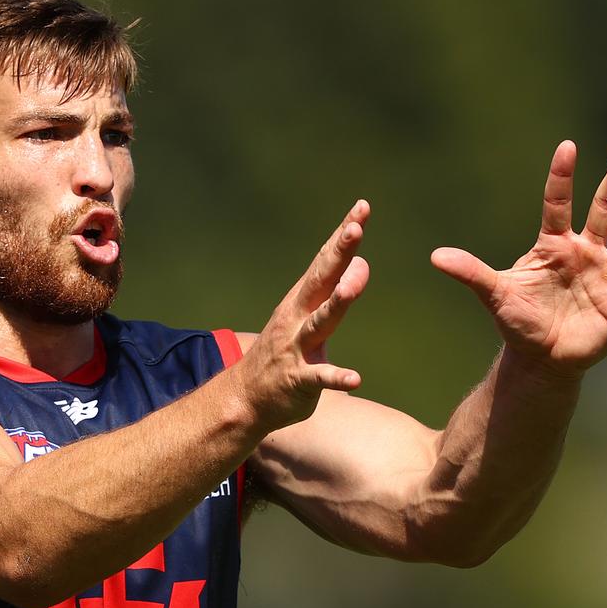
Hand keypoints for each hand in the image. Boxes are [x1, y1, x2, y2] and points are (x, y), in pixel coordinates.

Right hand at [236, 200, 371, 429]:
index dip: (343, 235)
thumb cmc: (284, 355)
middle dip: (339, 254)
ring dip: (336, 304)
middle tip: (355, 228)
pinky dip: (336, 377)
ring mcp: (295, 348)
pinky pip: (319, 378)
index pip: (326, 261)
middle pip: (321, 280)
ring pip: (319, 322)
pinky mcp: (297, 381)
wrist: (244, 400)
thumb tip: (360, 264)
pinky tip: (354, 378)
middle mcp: (297, 317)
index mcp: (302, 300)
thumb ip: (335, 293)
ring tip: (352, 286)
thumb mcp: (308, 318)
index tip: (362, 207)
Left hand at [431, 141, 606, 376]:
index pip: (557, 203)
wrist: (541, 359)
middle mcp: (586, 253)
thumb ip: (471, 273)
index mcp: (554, 245)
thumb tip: (436, 257)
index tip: (566, 146)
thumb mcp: (495, 295)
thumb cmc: (518, 322)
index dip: (561, 177)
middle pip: (605, 210)